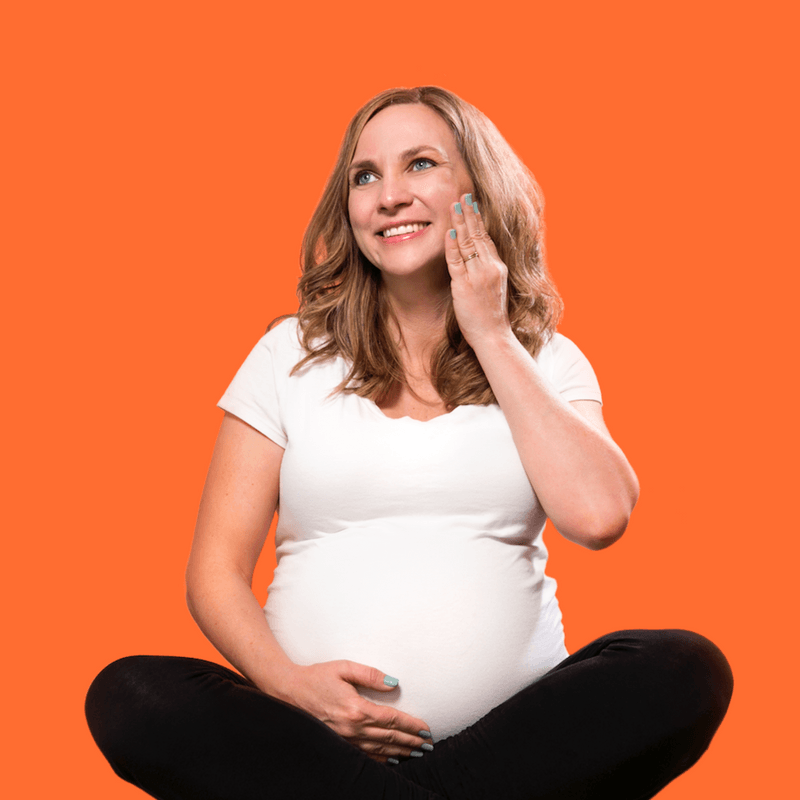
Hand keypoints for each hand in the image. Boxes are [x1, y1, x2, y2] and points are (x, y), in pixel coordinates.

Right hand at [285, 660, 432, 762]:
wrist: (288, 691)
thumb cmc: (316, 676)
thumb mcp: (344, 668)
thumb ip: (370, 675)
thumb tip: (394, 683)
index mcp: (356, 709)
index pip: (391, 720)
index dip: (411, 725)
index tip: (426, 729)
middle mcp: (351, 728)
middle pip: (388, 737)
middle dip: (411, 741)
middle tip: (428, 744)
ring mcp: (344, 739)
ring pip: (379, 749)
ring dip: (400, 751)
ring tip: (417, 752)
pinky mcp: (338, 743)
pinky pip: (364, 755)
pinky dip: (381, 758)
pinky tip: (392, 758)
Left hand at [445, 194, 512, 348]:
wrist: (494, 336)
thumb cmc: (492, 317)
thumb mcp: (494, 289)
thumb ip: (486, 273)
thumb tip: (476, 261)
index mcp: (498, 268)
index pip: (487, 239)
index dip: (479, 220)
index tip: (473, 205)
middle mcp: (490, 268)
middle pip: (478, 235)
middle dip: (470, 214)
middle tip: (463, 195)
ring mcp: (478, 276)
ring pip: (468, 244)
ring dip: (460, 223)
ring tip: (454, 205)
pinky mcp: (465, 286)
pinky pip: (457, 262)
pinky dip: (452, 246)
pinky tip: (448, 232)